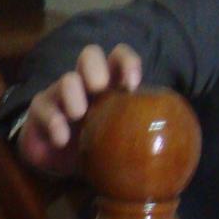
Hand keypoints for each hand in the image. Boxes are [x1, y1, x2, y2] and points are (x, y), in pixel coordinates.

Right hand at [14, 44, 142, 176]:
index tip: (132, 85)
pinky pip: (42, 107)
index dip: (127, 63)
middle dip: (95, 67)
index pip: (120, 59)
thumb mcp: (125, 141)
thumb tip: (179, 161)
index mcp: (110, 85)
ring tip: (79, 114)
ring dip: (73, 93)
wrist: (64, 163)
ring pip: (66, 79)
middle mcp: (85, 83)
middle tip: (99, 88)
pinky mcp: (40, 111)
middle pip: (89, 55)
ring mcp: (60, 95)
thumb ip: (144, 140)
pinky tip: (62, 138)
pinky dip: (53, 120)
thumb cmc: (100, 146)